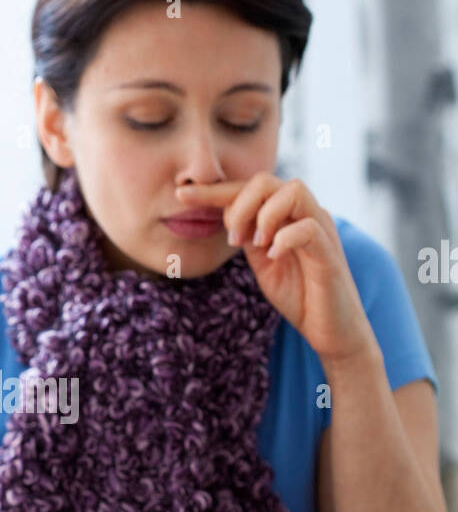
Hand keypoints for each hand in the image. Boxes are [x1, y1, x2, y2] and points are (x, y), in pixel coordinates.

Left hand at [176, 173, 377, 363]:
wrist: (331, 331)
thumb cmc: (300, 296)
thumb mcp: (263, 263)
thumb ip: (248, 237)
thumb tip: (225, 216)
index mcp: (288, 216)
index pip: (249, 190)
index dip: (214, 190)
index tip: (181, 195)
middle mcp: (306, 215)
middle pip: (269, 180)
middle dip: (239, 204)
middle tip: (232, 238)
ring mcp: (321, 231)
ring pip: (294, 191)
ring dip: (264, 214)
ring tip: (254, 244)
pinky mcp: (330, 253)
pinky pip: (308, 228)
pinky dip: (284, 239)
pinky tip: (271, 256)